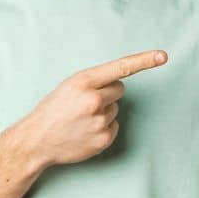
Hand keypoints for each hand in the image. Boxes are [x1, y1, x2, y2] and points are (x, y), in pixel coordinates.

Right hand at [11, 49, 168, 167]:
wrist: (36, 140)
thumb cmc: (53, 110)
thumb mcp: (69, 86)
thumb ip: (94, 82)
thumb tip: (120, 85)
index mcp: (83, 82)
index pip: (120, 68)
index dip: (144, 60)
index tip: (162, 56)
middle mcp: (93, 100)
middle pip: (120, 89)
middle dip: (107, 93)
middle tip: (85, 103)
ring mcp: (99, 120)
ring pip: (116, 109)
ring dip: (103, 112)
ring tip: (81, 119)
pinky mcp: (104, 138)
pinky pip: (114, 126)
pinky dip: (103, 128)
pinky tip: (85, 131)